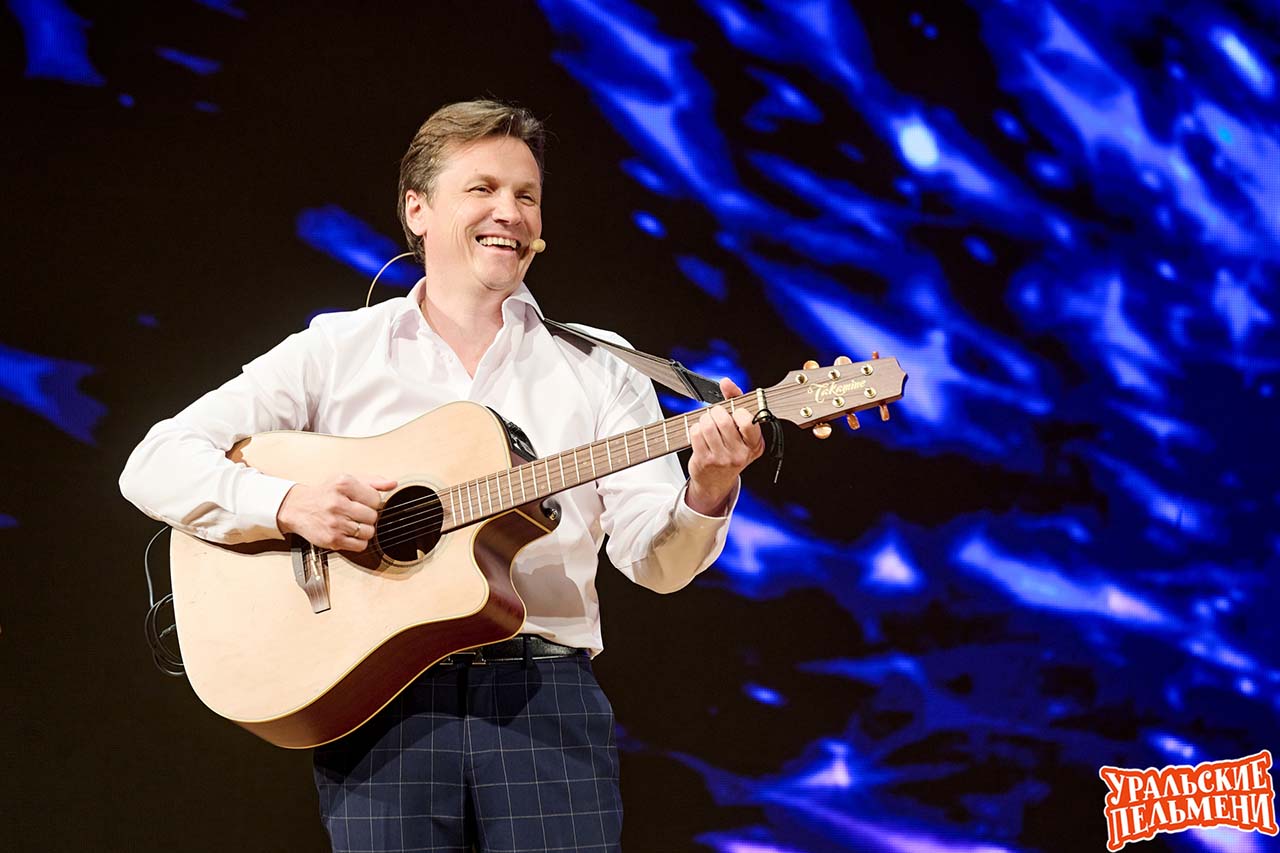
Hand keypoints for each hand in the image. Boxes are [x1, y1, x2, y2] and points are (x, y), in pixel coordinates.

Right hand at [276, 473, 396, 550]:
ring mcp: (334, 523)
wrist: (297, 508)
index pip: (376, 498)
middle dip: (368, 516)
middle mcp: (338, 503)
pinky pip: (360, 545)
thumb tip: (392, 484)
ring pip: (368, 532)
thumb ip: (372, 481)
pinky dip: (358, 541)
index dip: (372, 502)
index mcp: (343, 484)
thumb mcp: (345, 480)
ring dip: (364, 529)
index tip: (363, 502)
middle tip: (356, 513)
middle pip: (373, 516)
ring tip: (352, 523)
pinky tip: (349, 533)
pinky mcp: (332, 540)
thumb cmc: (324, 493)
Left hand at [685, 378, 763, 514]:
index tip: (735, 413)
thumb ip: (736, 401)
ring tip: (707, 424)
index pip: (749, 422)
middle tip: (716, 416)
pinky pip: (696, 433)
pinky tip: (700, 434)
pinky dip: (695, 428)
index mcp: (755, 445)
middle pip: (723, 420)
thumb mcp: (740, 429)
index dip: (738, 412)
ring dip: (704, 419)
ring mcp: (722, 459)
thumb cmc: (730, 449)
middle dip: (716, 412)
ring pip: (707, 425)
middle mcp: (741, 454)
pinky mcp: (704, 461)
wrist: (716, 481)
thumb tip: (726, 382)